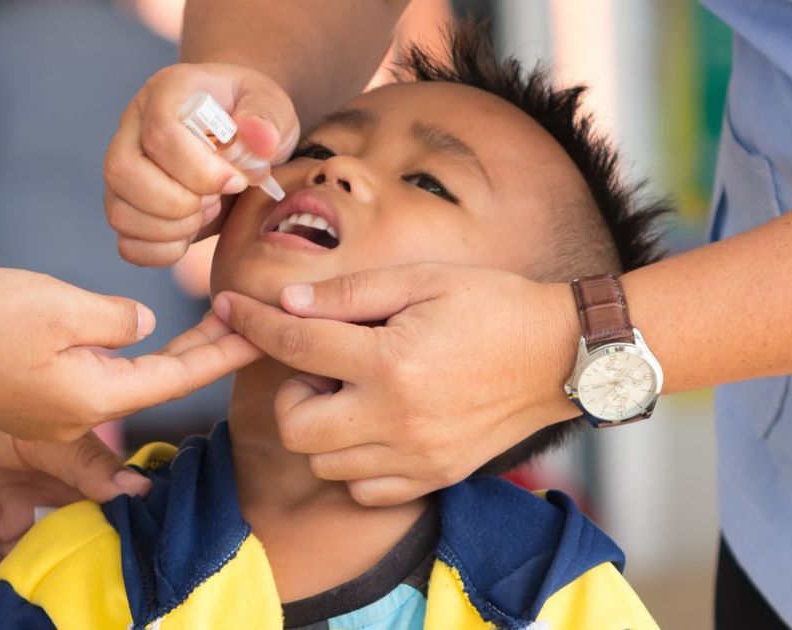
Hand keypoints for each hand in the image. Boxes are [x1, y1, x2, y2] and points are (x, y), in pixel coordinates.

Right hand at [0, 268, 261, 441]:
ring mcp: (58, 410)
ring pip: (137, 378)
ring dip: (177, 351)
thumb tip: (145, 324)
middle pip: (165, 381)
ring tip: (217, 321)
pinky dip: (138, 354)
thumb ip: (117, 319)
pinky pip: (105, 376)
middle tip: (247, 320)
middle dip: (209, 350)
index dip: (225, 353)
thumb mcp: (60, 308)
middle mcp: (82, 415)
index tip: (260, 334)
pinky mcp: (39, 396)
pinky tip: (155, 337)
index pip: (181, 378)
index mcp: (96, 398)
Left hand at [0, 420, 150, 593]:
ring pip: (36, 560)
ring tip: (62, 585)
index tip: (139, 544)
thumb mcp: (51, 437)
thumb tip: (140, 487)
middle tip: (101, 572)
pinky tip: (14, 590)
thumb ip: (91, 463)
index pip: (109, 508)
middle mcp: (46, 501)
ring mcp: (10, 518)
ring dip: (46, 576)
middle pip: (75, 540)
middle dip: (87, 558)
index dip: (124, 526)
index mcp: (74, 476)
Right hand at [104, 62, 298, 266]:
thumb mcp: (272, 105)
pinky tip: (192, 233)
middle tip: (217, 199)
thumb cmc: (255, 117)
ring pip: (119, 211)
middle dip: (178, 201)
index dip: (199, 169)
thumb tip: (260, 138)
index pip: (160, 133)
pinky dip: (163, 251)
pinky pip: (127, 243)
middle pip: (122, 171)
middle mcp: (133, 128)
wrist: (244, 138)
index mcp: (167, 93)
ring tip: (207, 211)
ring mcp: (125, 169)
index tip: (236, 181)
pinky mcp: (129, 206)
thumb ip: (268, 117)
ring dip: (171, 228)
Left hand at [213, 263, 582, 505]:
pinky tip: (376, 427)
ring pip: (325, 463)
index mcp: (392, 359)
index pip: (296, 344)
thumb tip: (286, 304)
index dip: (254, 323)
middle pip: (296, 426)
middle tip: (325, 365)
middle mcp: (397, 416)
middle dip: (293, 391)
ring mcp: (416, 455)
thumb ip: (352, 293)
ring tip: (357, 393)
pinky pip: (364, 489)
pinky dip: (355, 463)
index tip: (230, 309)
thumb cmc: (494, 306)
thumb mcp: (424, 280)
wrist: (561, 355)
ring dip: (324, 427)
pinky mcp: (435, 476)